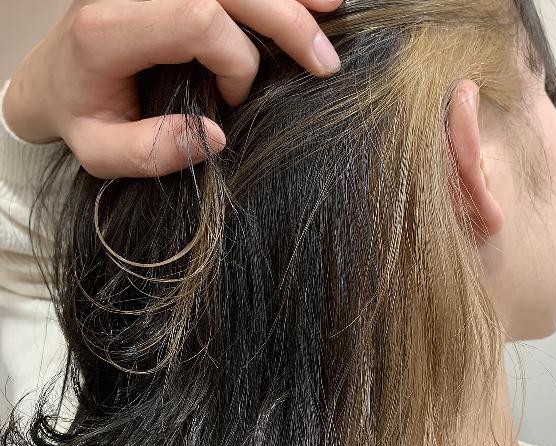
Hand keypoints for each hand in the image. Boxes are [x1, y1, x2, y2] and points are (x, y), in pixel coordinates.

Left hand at [2, 0, 342, 177]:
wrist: (55, 77)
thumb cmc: (81, 115)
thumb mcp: (100, 152)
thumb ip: (150, 151)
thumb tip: (215, 137)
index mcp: (111, 27)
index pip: (197, 17)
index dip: (235, 58)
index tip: (235, 96)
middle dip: (286, 22)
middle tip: (324, 62)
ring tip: (331, 13)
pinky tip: (309, 0)